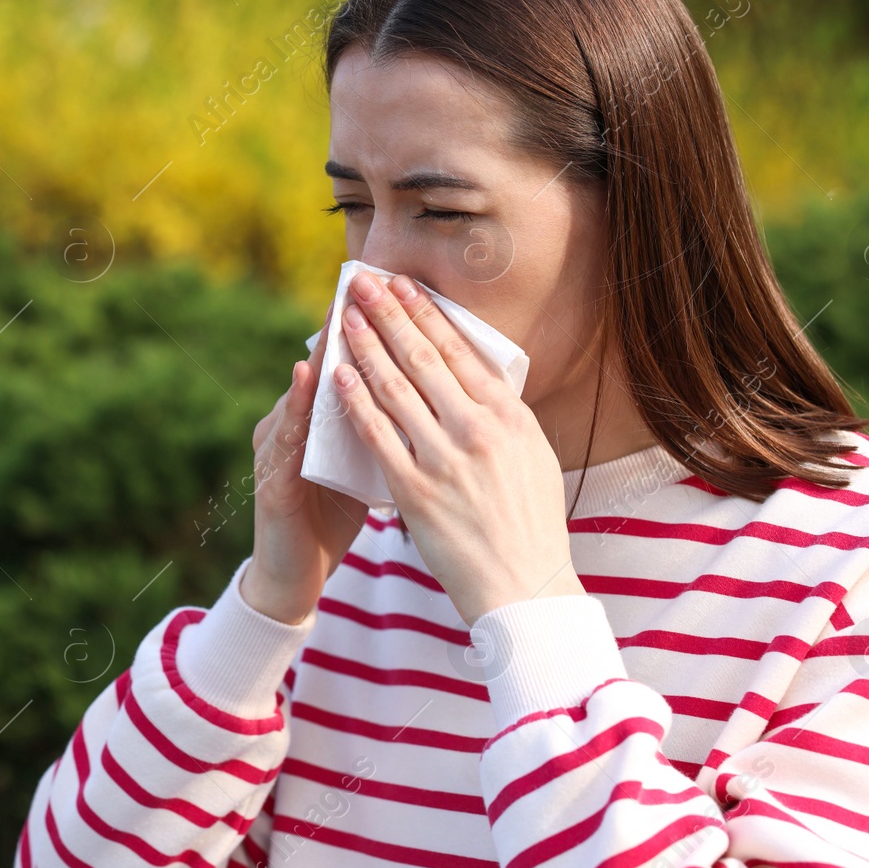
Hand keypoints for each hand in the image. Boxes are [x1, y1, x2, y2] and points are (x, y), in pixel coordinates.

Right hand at [243, 297, 370, 624]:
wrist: (296, 579)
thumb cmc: (333, 517)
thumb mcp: (367, 466)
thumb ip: (386, 428)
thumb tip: (434, 394)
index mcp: (321, 420)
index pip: (352, 368)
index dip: (376, 332)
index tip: (401, 291)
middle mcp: (294, 425)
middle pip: (325, 367)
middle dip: (351, 327)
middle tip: (370, 285)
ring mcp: (277, 449)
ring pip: (303, 394)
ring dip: (321, 354)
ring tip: (342, 318)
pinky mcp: (270, 480)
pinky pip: (285, 437)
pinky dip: (296, 407)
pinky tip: (308, 379)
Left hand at [333, 269, 582, 624]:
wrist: (523, 586)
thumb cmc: (529, 521)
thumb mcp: (531, 453)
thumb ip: (501, 412)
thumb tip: (476, 372)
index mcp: (510, 415)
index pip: (459, 350)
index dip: (424, 313)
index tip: (401, 284)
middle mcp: (479, 429)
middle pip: (422, 358)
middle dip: (388, 315)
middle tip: (363, 282)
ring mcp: (446, 459)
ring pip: (396, 389)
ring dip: (366, 347)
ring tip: (345, 318)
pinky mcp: (417, 490)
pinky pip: (378, 436)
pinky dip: (355, 402)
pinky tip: (337, 376)